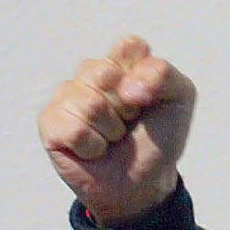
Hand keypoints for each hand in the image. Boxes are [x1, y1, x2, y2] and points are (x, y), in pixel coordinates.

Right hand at [38, 36, 195, 227]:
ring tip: (113, 138)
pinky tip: (94, 150)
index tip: (150, 99)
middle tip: (131, 122)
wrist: (144, 184)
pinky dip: (93, 146)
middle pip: (105, 71)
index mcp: (122, 62)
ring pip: (90, 103)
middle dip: (128, 106)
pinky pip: (74, 129)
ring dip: (111, 129)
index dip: (144, 75)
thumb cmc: (158, 140)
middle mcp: (90, 73)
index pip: (130, 45)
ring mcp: (66, 96)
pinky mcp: (50, 122)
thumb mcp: (179, 100)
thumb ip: (163, 74)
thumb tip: (125, 87)